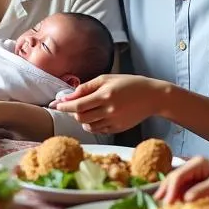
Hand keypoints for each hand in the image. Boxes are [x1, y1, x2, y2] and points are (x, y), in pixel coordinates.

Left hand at [49, 74, 165, 133]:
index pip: (78, 105)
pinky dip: (92, 125)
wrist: (152, 97)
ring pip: (88, 126)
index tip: (56, 105)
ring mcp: (114, 121)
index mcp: (105, 95)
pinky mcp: (118, 129)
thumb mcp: (106, 79)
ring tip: (83, 110)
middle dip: (71, 113)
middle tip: (70, 106)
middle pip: (81, 117)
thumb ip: (86, 87)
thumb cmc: (129, 84)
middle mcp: (109, 110)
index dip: (64, 106)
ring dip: (81, 119)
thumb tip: (69, 96)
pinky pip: (98, 130)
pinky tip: (94, 116)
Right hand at [157, 156, 208, 204]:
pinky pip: (184, 190)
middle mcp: (192, 168)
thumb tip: (186, 199)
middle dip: (166, 190)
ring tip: (162, 205)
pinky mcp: (196, 184)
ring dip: (170, 194)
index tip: (168, 203)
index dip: (172, 189)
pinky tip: (174, 205)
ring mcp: (194, 176)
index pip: (179, 175)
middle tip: (158, 203)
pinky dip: (178, 197)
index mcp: (197, 163)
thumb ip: (202, 190)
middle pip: (174, 178)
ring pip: (177, 184)